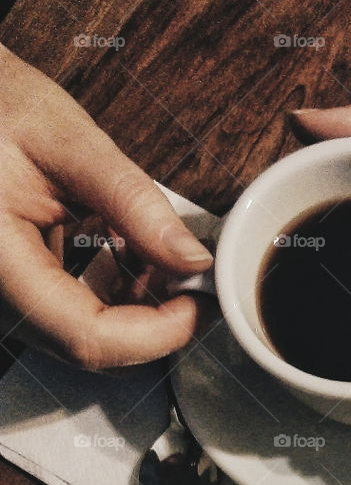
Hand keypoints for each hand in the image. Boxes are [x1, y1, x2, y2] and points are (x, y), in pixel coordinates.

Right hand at [0, 43, 212, 370]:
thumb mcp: (66, 139)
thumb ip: (132, 201)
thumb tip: (191, 258)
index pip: (87, 336)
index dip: (155, 333)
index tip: (197, 302)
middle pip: (89, 345)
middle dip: (151, 319)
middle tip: (189, 276)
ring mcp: (3, 299)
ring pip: (82, 335)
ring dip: (134, 306)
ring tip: (159, 255)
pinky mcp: (14, 290)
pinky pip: (67, 313)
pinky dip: (109, 291)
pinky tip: (127, 253)